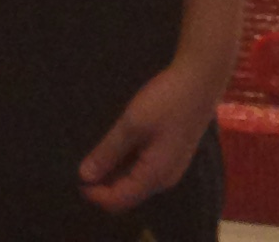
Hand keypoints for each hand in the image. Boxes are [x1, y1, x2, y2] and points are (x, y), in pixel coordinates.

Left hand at [78, 56, 217, 216]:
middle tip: (84, 167)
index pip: (118, 200)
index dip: (95, 194)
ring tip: (97, 156)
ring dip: (115, 174)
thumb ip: (108, 152)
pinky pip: (146, 168)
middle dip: (104, 186)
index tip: (77, 180)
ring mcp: (171, 166)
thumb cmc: (166, 101)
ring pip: (137, 181)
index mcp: (154, 177)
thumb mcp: (132, 124)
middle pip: (128, 194)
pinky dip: (128, 163)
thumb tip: (84, 176)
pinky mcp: (174, 153)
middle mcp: (164, 179)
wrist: (201, 78)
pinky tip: (118, 147)